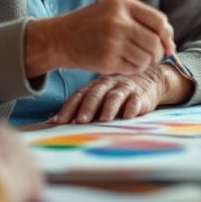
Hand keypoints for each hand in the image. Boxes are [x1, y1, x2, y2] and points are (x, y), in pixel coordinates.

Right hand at [25, 0, 174, 76]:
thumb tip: (170, 43)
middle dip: (159, 53)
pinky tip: (122, 62)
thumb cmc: (92, 24)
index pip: (159, 21)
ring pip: (146, 58)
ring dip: (144, 62)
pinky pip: (133, 69)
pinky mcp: (106, 60)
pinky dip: (133, 69)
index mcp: (122, 4)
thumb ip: (142, 20)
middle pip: (155, 42)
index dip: (167, 35)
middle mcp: (118, 21)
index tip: (167, 44)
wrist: (60, 38)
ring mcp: (112, 42)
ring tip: (132, 57)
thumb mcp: (114, 10)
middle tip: (152, 55)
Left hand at [50, 64, 193, 123]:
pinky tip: (128, 116)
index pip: (78, 96)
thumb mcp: (98, 96)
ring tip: (104, 120)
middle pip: (95, 95)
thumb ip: (79, 107)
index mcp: (94, 86)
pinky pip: (136, 100)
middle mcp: (108, 85)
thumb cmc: (116, 93)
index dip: (68, 108)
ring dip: (108, 108)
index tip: (58, 122)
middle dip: (87, 108)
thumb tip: (52, 121)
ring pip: (114, 97)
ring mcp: (124, 89)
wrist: (148, 80)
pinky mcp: (141, 95)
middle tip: (80, 121)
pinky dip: (132, 108)